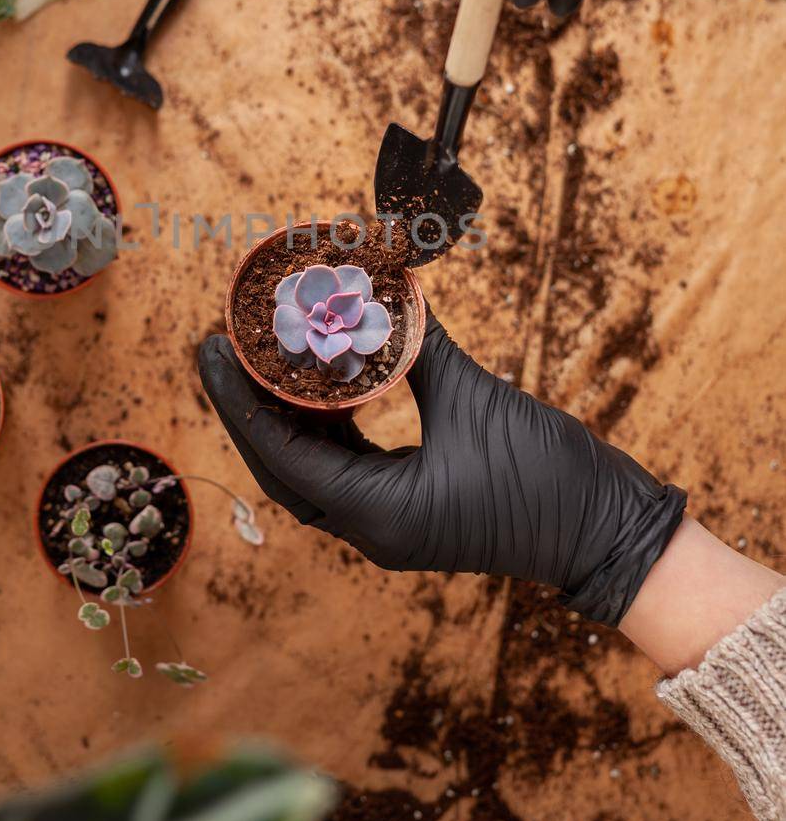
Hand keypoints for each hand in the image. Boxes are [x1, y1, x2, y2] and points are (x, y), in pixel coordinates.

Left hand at [198, 316, 685, 626]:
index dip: (240, 401)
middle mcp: (372, 529)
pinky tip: (315, 381)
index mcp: (378, 516)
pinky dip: (325, 425)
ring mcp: (388, 525)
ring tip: (257, 355)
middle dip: (247, 406)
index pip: (283, 456)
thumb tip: (379, 287)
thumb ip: (418, 346)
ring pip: (311, 468)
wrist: (608, 532)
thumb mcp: (475, 399)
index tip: (211, 349)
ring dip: (283, 415)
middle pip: (283, 466)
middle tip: (219, 345)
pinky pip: (346, 466)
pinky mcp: (407, 510)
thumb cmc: (549, 476)